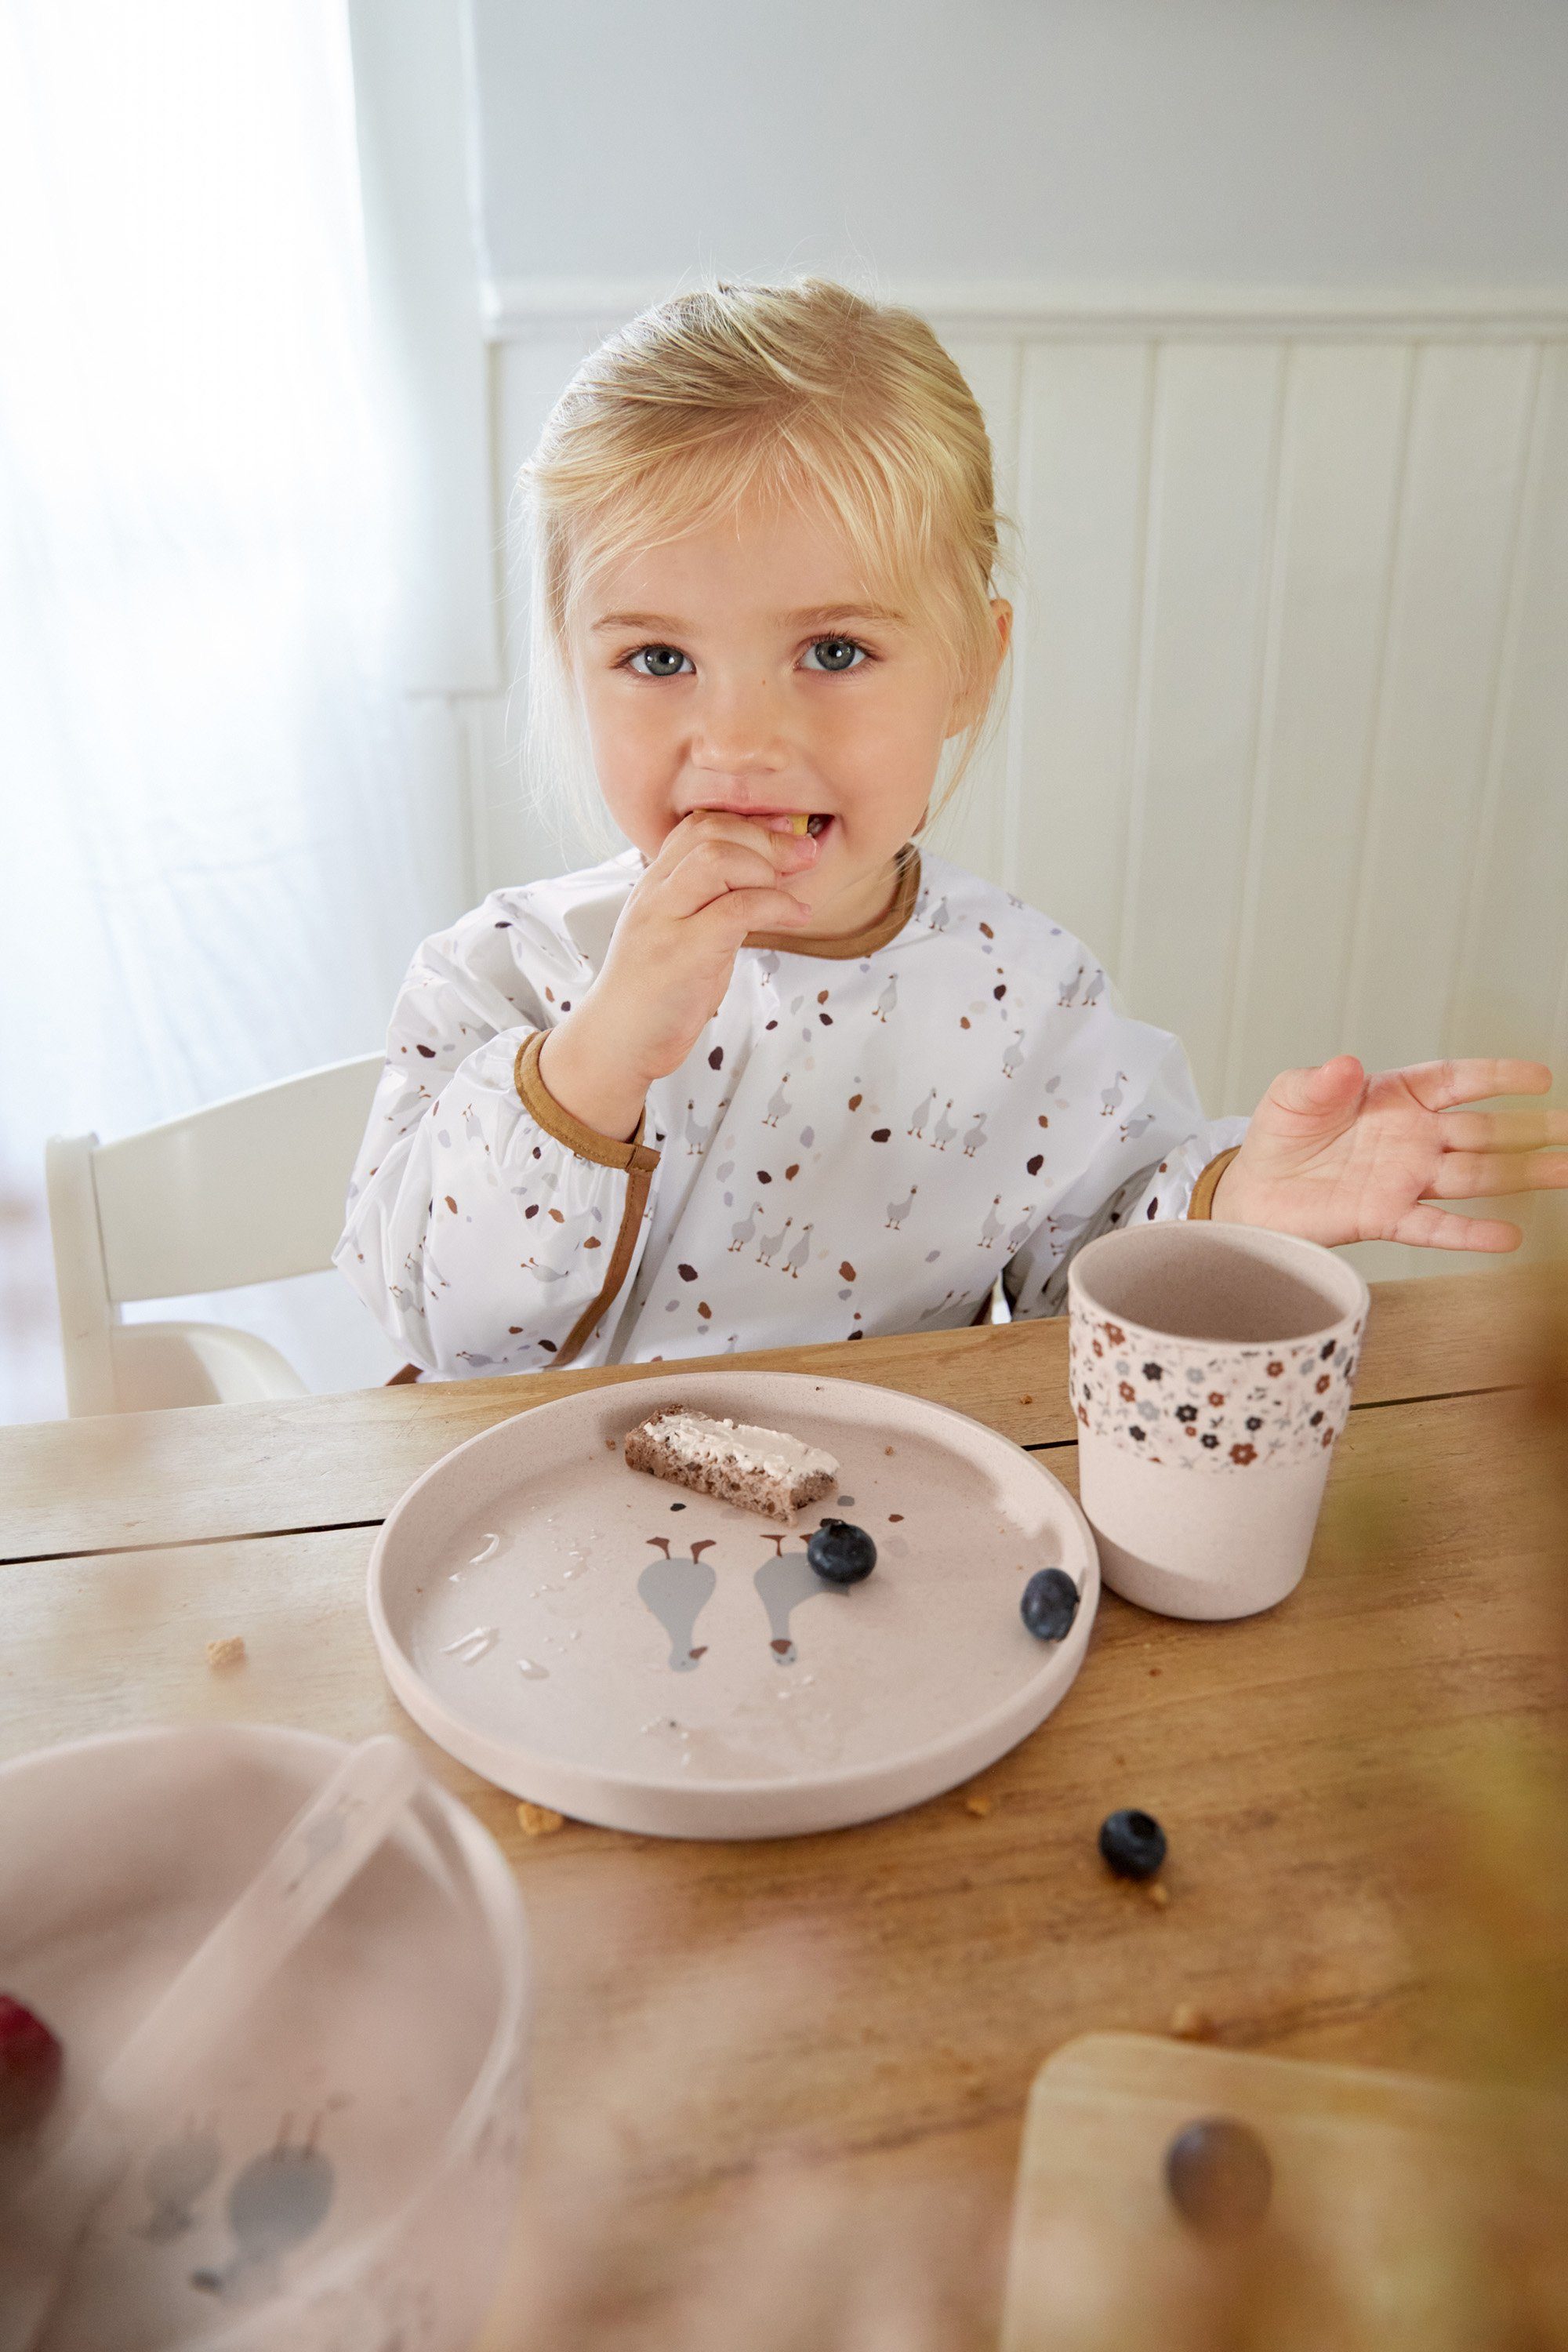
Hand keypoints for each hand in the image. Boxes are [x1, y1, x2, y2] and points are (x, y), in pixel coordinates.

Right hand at [539, 811, 817, 1140]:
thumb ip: (711, 904)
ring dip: (768, 867)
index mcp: (654, 885)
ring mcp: (664, 921)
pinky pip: (737, 909)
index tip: (784, 831)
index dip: (746, 821)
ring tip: (796, 885)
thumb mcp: (682, 935)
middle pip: (710, 833)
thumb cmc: (656, 994)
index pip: (696, 826)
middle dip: (766, 837)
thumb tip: (764, 879)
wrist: (618, 1042)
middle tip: (804, 853)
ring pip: (718, 861)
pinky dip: (776, 905)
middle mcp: (654, 894)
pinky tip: (797, 915)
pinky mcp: (683, 953)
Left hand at [1213, 1055, 1567, 1250]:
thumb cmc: (1281, 1135)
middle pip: (1484, 1131)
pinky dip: (1469, 1233)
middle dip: (1532, 1129)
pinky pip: (1435, 1226)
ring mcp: (1405, 1178)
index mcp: (1395, 1095)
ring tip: (1565, 1171)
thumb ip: (1319, 1081)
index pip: (1457, 1080)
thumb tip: (1345, 1064)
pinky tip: (1507, 1237)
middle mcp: (1412, 1138)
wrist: (1253, 1190)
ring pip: (1475, 1175)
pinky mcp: (1387, 1216)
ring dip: (1521, 1174)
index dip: (1497, 1077)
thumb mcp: (1292, 1095)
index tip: (1540, 1078)